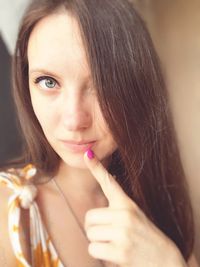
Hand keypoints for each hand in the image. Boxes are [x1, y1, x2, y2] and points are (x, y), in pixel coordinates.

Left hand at [84, 150, 186, 266]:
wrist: (165, 260)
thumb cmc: (145, 237)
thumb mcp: (135, 216)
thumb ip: (116, 209)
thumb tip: (98, 203)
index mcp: (127, 204)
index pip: (109, 182)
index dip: (96, 167)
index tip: (87, 154)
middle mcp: (125, 214)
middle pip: (89, 218)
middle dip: (94, 229)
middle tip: (108, 235)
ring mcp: (123, 232)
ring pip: (90, 234)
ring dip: (98, 242)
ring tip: (115, 244)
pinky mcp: (121, 250)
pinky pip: (93, 249)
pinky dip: (101, 254)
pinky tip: (115, 255)